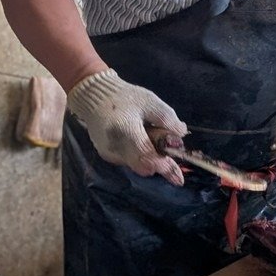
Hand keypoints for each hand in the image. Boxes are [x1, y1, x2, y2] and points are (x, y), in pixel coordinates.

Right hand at [66, 69, 186, 184]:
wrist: (94, 97)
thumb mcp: (150, 101)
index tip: (179, 178)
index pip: (147, 156)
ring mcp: (109, 154)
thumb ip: (167, 118)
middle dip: (160, 161)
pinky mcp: (107, 156)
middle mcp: (114, 147)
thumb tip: (181, 135)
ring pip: (138, 165)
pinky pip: (131, 161)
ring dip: (150, 156)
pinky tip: (139, 137)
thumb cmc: (124, 97)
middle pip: (144, 166)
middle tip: (167, 143)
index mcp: (124, 130)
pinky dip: (140, 155)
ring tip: (148, 132)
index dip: (164, 167)